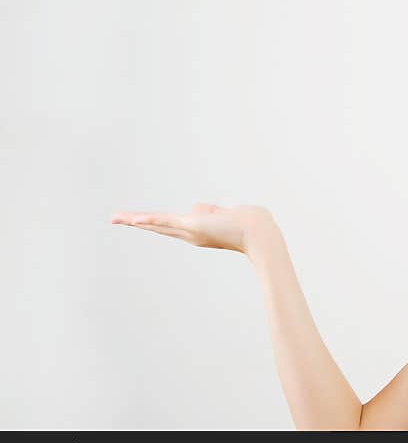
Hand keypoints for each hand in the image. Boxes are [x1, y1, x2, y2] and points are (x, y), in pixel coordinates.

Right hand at [110, 203, 274, 254]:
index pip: (169, 225)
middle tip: (113, 218)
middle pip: (158, 226)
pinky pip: (168, 221)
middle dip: (135, 221)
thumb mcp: (224, 214)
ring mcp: (191, 231)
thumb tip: (199, 208)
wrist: (259, 232)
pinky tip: (136, 219)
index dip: (151, 222)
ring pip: (158, 224)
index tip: (134, 219)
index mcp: (197, 231)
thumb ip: (211, 211)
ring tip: (116, 218)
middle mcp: (191, 234)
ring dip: (136, 220)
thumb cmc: (247, 223)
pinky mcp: (194, 226)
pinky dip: (152, 220)